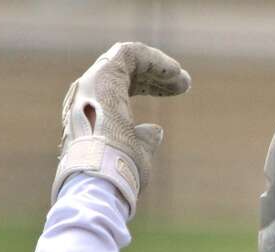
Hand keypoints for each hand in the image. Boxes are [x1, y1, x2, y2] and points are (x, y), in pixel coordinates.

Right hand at [54, 42, 190, 214]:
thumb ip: (144, 141)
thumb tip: (156, 131)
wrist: (102, 176)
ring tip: (183, 79)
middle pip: (127, 72)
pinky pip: (129, 53)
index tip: (178, 91)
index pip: (124, 86)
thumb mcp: (136, 156)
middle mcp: (89, 94)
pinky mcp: (104, 76)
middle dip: (157, 76)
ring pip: (128, 59)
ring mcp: (94, 83)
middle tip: (185, 84)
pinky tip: (175, 71)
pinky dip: (154, 59)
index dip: (151, 86)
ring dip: (159, 66)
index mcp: (94, 111)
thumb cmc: (118, 174)